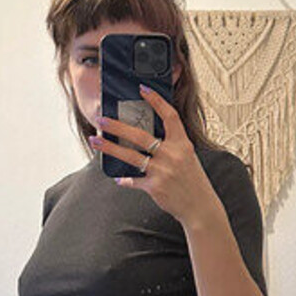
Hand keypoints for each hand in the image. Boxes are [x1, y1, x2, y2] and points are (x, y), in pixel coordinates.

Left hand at [89, 86, 219, 226]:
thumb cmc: (192, 180)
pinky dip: (125, 179)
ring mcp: (163, 171)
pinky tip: (119, 177)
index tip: (143, 89)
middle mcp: (172, 155)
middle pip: (140, 135)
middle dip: (117, 126)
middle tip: (101, 120)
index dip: (156, 100)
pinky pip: (134, 180)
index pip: (169, 116)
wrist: (200, 206)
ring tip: (95, 141)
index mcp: (182, 143)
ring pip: (131, 156)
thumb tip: (146, 136)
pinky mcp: (155, 187)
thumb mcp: (187, 156)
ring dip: (110, 148)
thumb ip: (171, 145)